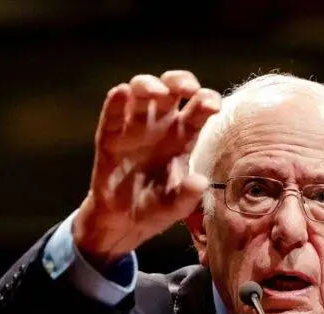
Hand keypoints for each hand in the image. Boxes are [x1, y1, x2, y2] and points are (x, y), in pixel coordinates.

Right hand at [73, 70, 220, 266]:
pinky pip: (112, 113)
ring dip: (148, 85)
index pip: (198, 109)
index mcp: (183, 136)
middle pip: (172, 89)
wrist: (122, 222)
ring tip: (156, 92)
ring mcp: (134, 127)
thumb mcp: (175, 208)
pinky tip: (121, 93)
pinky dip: (115, 101)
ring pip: (141, 93)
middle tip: (187, 88)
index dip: (207, 100)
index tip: (213, 105)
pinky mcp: (109, 135)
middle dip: (180, 81)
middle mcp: (161, 124)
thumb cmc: (155, 209)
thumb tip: (200, 183)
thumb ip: (188, 196)